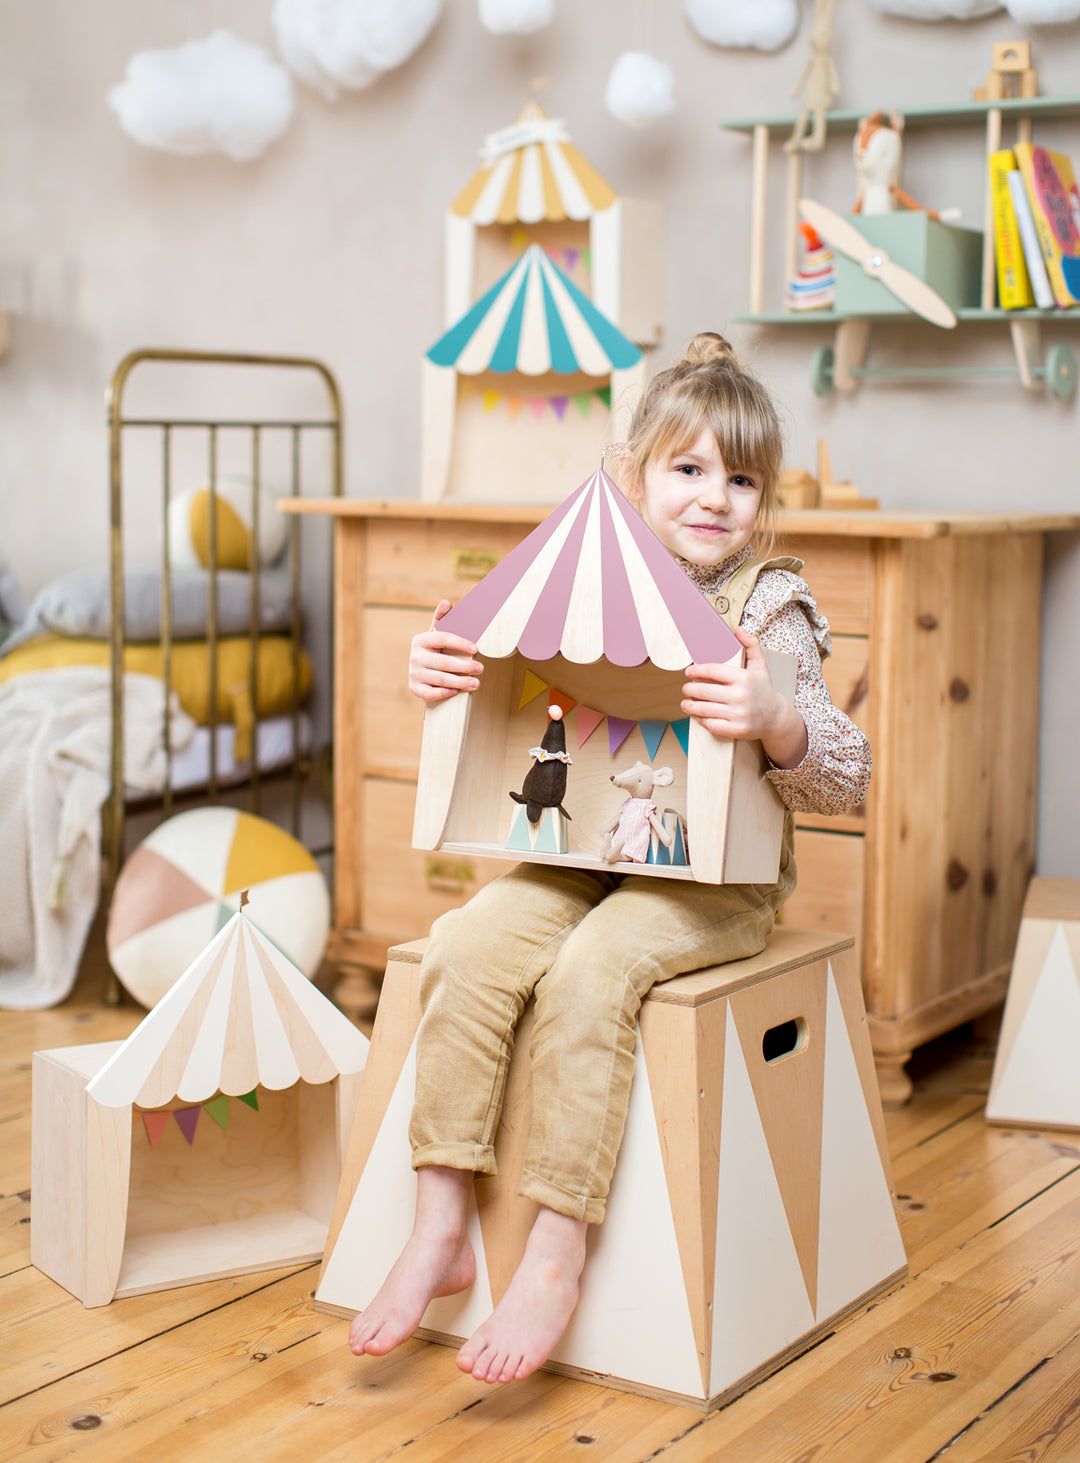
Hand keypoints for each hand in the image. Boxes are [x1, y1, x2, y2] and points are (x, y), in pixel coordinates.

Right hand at [408, 599, 483, 703]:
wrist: (425, 674)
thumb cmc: (437, 650)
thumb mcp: (439, 634)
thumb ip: (442, 619)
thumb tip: (446, 602)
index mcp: (421, 639)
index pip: (443, 638)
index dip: (460, 643)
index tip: (476, 649)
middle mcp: (415, 656)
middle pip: (444, 662)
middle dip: (465, 666)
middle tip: (481, 668)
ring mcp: (413, 673)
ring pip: (441, 679)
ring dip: (461, 682)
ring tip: (476, 683)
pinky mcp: (415, 688)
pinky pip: (431, 693)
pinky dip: (445, 692)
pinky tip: (456, 691)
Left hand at [682, 625, 807, 768]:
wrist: (776, 717)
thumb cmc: (764, 689)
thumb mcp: (760, 666)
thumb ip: (751, 645)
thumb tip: (738, 629)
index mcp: (744, 678)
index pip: (712, 670)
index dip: (696, 671)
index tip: (689, 672)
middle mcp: (740, 695)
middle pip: (704, 691)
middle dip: (690, 689)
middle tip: (686, 688)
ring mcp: (738, 714)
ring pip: (704, 709)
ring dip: (690, 705)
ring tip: (685, 702)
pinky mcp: (736, 729)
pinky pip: (711, 724)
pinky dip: (701, 720)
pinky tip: (698, 715)